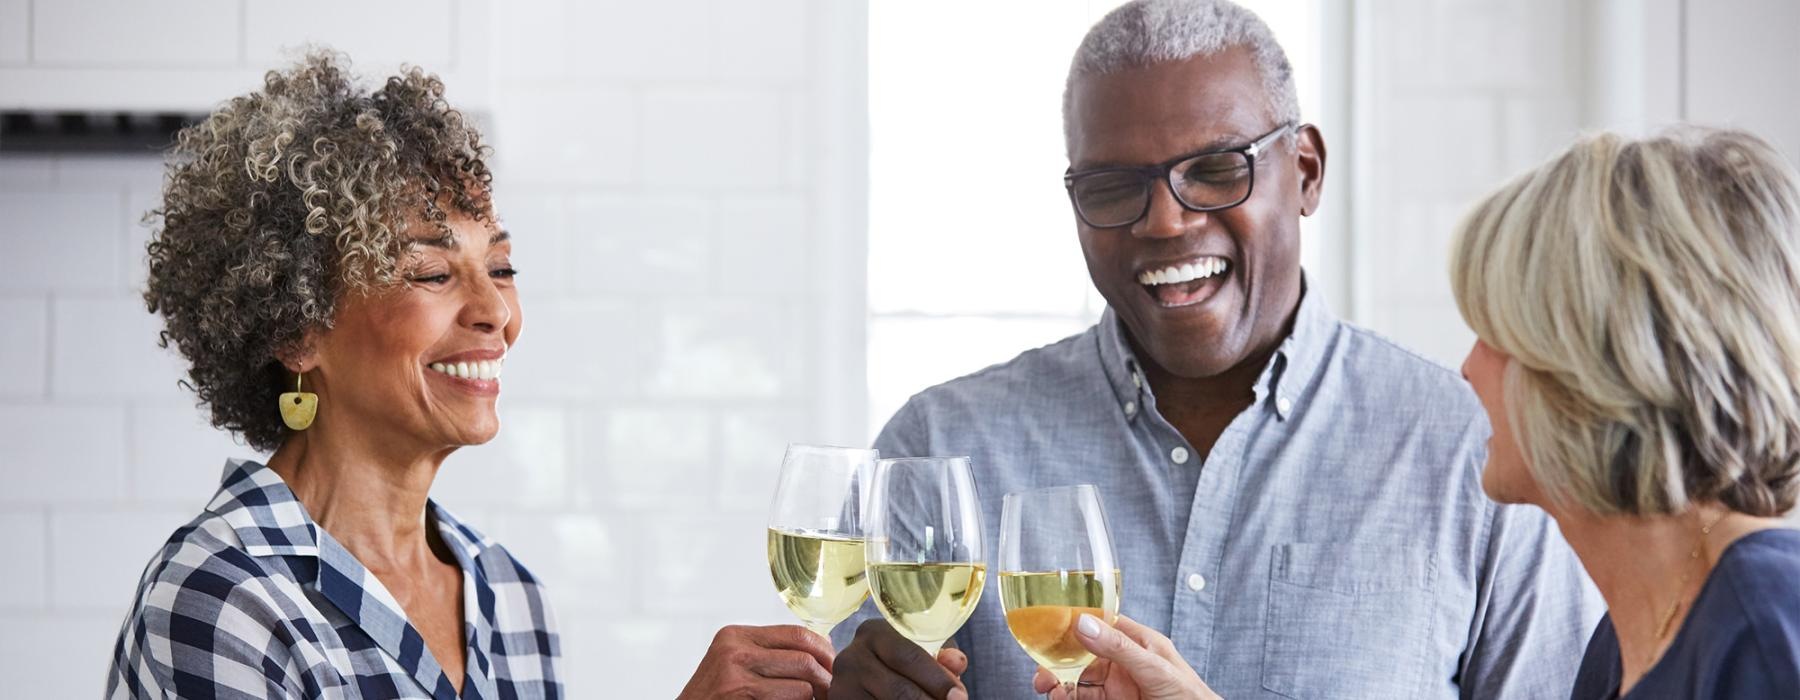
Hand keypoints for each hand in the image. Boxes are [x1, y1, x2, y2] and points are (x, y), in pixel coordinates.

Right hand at [677, 625, 835, 699]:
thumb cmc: (713, 696)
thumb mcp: (734, 663)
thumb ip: (770, 652)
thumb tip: (823, 646)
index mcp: (735, 635)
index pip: (796, 634)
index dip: (824, 650)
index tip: (833, 665)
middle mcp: (735, 650)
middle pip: (803, 657)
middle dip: (826, 676)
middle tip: (833, 690)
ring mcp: (736, 676)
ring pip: (802, 684)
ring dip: (815, 697)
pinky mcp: (740, 696)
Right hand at [829, 618, 968, 699]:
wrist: (862, 681)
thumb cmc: (900, 666)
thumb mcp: (920, 654)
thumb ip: (941, 657)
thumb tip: (956, 662)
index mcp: (874, 632)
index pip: (909, 657)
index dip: (938, 680)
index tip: (960, 697)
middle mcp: (851, 658)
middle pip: (899, 690)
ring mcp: (841, 687)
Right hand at [1031, 615, 1221, 699]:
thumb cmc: (1191, 697)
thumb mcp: (1155, 668)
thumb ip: (1120, 647)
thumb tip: (1084, 623)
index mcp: (1138, 640)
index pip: (1100, 622)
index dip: (1073, 624)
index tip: (1049, 629)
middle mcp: (1124, 659)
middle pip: (1082, 652)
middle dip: (1058, 659)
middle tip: (1042, 672)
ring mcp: (1118, 683)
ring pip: (1078, 677)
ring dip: (1059, 681)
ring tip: (1048, 689)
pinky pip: (1083, 697)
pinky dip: (1067, 697)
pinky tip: (1059, 697)